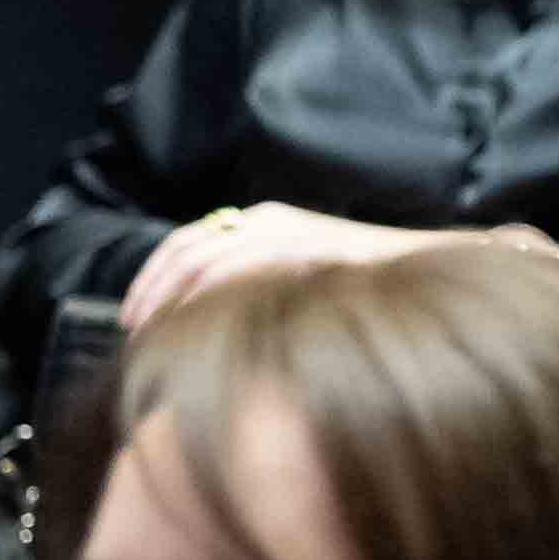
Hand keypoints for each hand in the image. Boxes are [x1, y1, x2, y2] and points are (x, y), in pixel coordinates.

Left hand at [119, 203, 460, 328]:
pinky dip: (209, 302)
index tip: (133, 317)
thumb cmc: (366, 284)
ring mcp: (285, 235)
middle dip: (151, 292)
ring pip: (205, 262)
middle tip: (133, 332)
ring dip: (172, 300)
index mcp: (263, 221)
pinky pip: (239, 274)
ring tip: (156, 338)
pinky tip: (198, 330)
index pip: (187, 243)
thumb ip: (262, 285)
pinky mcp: (301, 253)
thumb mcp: (303, 274)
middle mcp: (267, 222)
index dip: (151, 279)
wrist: (425, 269)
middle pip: (186, 250)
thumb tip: (216, 321)